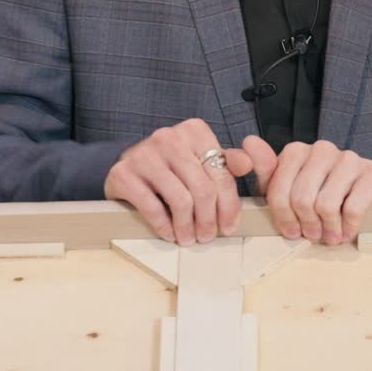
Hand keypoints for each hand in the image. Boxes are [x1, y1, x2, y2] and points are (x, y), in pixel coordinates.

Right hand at [103, 119, 273, 243]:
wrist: (128, 165)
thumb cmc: (172, 167)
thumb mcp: (202, 159)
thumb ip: (228, 163)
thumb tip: (247, 164)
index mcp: (194, 132)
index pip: (222, 174)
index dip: (229, 206)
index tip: (229, 227)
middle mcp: (169, 137)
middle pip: (203, 189)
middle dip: (208, 221)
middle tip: (207, 237)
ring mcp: (144, 154)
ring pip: (180, 201)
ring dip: (187, 227)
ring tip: (189, 238)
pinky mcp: (124, 173)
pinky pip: (152, 207)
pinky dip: (164, 226)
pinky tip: (169, 234)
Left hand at [265, 141, 371, 244]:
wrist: (362, 192)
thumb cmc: (317, 192)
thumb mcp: (285, 187)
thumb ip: (265, 170)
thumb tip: (249, 142)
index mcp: (296, 151)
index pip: (280, 189)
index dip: (283, 217)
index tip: (291, 232)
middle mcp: (322, 149)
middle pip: (302, 198)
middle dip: (306, 224)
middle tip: (312, 235)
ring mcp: (349, 158)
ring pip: (326, 204)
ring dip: (327, 228)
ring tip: (329, 236)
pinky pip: (353, 208)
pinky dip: (348, 227)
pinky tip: (346, 231)